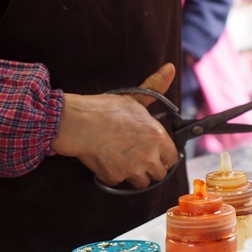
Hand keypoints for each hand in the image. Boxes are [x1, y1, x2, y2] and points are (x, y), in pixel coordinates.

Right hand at [51, 63, 179, 189]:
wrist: (79, 123)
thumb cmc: (106, 110)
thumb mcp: (135, 96)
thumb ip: (156, 86)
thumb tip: (170, 69)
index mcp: (157, 137)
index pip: (172, 158)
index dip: (164, 156)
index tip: (156, 152)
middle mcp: (149, 156)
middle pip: (159, 174)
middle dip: (150, 167)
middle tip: (138, 157)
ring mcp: (132, 169)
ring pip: (141, 182)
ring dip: (134, 174)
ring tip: (123, 159)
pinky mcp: (115, 177)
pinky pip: (119, 182)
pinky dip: (113, 175)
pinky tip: (107, 161)